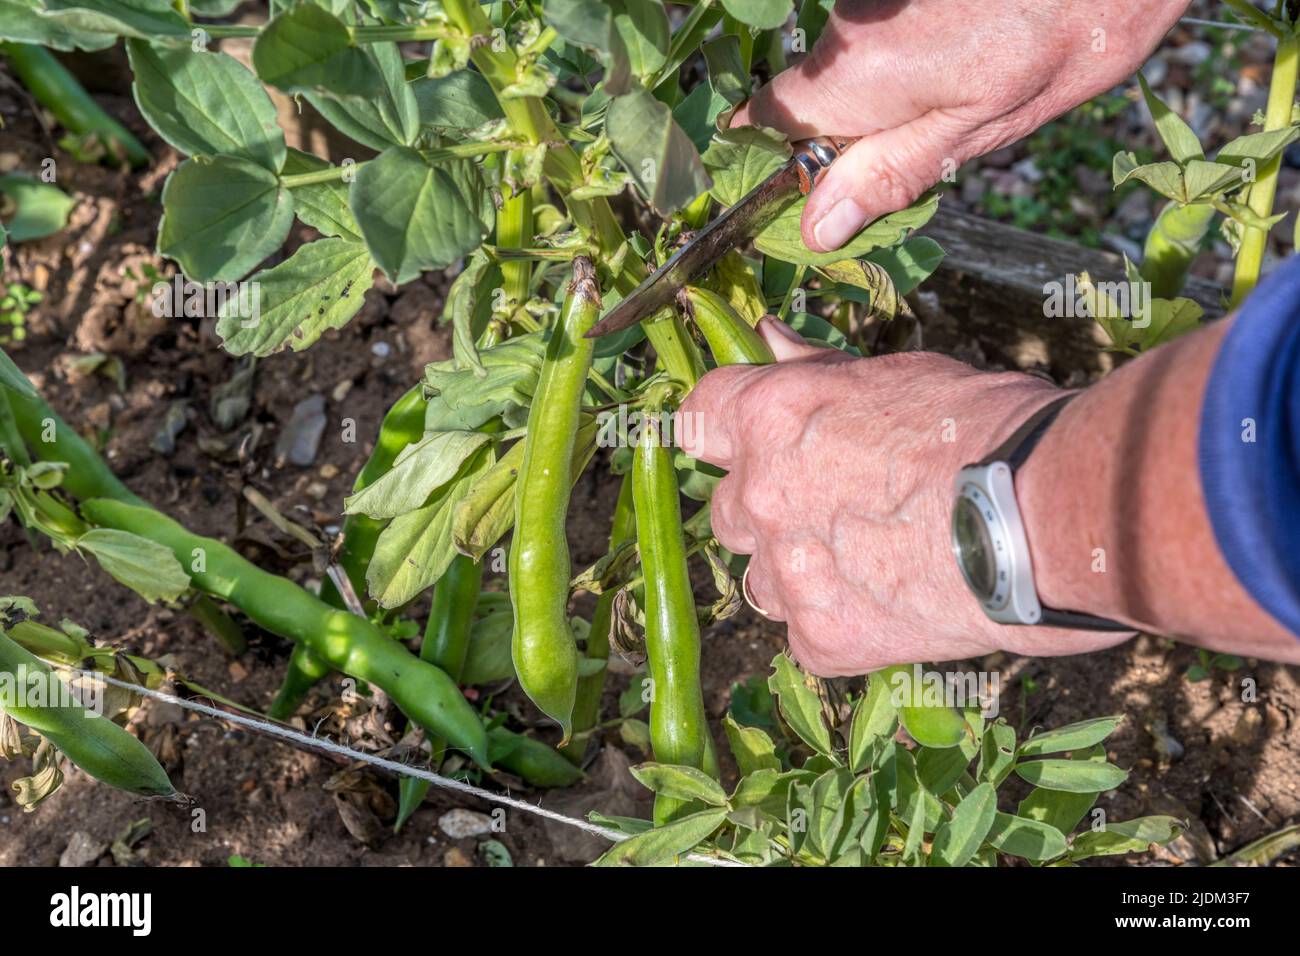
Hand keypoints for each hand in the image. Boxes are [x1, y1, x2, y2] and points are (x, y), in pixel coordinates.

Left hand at [679, 319, 1133, 675]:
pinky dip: (836, 624)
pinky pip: (804, 634)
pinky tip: (892, 607)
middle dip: (767, 504)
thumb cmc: (992, 428)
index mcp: (772, 417)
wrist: (1053, 519)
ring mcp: (787, 574)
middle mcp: (762, 495)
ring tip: (870, 562)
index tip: (750, 435)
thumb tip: (768, 337)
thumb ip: (820, 369)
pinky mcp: (822, 641)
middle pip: (727, 506)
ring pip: (758, 577)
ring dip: (794, 569)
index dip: (724, 427)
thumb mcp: (903, 376)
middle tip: (836, 504)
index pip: (697, 418)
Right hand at [733, 0, 1189, 251]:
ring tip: (963, 90)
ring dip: (890, 91)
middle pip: (814, 93)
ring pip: (854, 63)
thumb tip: (817, 230)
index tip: (789, 192)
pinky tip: (973, 49)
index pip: (768, 120)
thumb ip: (890, 174)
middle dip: (849, 132)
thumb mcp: (979, 130)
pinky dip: (916, 52)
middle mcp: (849, 25)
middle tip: (918, 148)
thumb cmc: (1067, 35)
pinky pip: (885, 30)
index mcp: (858, 75)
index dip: (772, 159)